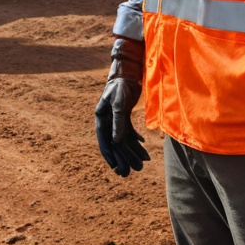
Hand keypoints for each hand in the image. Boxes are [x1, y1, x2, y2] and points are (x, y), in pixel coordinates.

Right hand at [94, 37, 150, 176]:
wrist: (128, 71)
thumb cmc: (121, 85)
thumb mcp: (119, 102)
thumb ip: (118, 121)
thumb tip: (116, 142)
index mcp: (101, 116)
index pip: (103, 139)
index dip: (109, 154)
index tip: (114, 167)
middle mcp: (107, 118)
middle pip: (115, 142)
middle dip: (123, 157)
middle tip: (129, 172)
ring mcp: (116, 117)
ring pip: (124, 138)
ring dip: (132, 151)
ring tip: (142, 164)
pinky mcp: (124, 114)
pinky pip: (129, 131)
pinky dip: (136, 139)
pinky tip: (143, 147)